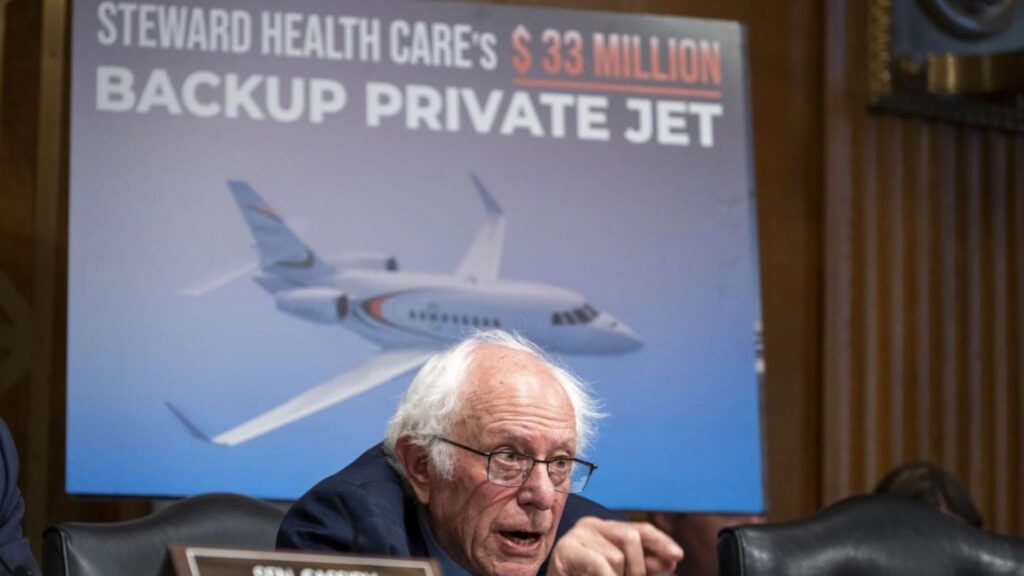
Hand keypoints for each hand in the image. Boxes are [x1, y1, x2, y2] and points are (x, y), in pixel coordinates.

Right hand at [547, 517, 683, 575]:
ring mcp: (576, 535)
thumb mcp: (619, 572)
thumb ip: (643, 566)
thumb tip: (670, 561)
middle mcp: (591, 525)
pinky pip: (600, 564)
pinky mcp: (566, 550)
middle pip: (630, 536)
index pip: (640, 528)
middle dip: (638, 567)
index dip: (661, 541)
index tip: (677, 556)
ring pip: (615, 556)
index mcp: (606, 529)